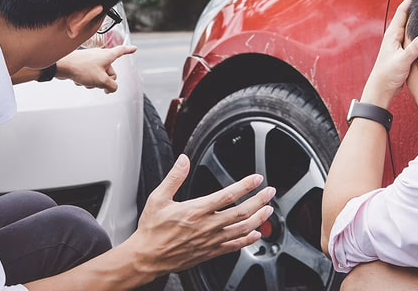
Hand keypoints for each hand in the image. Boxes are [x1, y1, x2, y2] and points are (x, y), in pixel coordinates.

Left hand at [55, 45, 136, 92]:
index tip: (134, 48)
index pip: (121, 51)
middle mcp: (100, 56)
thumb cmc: (81, 68)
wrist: (62, 65)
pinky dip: (86, 80)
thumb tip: (112, 88)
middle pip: (110, 71)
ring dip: (94, 82)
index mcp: (107, 56)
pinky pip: (90, 75)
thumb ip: (112, 86)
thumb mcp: (102, 80)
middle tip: (99, 84)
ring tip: (86, 81)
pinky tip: (79, 80)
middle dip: (105, 80)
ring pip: (99, 75)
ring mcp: (91, 60)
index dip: (128, 50)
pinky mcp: (83, 65)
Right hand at [127, 154, 275, 275]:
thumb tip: (183, 160)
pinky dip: (247, 240)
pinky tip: (255, 234)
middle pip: (240, 212)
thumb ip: (174, 177)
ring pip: (241, 230)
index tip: (256, 179)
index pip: (227, 195)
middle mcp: (206, 226)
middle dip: (258, 201)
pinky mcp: (209, 253)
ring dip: (258, 219)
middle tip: (270, 192)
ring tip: (268, 210)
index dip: (245, 186)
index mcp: (195, 211)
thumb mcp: (158, 198)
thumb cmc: (151, 229)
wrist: (147, 257)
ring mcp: (210, 241)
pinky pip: (233, 246)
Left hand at [360, 0, 417, 107]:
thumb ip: (411, 51)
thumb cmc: (388, 74)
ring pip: (411, 23)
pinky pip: (414, 33)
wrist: (382, 88)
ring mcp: (399, 42)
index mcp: (393, 34)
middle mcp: (395, 35)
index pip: (403, 10)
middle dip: (417, 2)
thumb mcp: (401, 62)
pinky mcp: (404, 49)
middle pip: (407, 13)